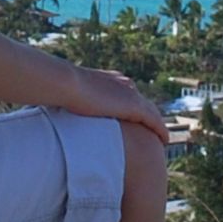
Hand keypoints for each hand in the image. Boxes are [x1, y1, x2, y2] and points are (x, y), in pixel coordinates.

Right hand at [50, 65, 170, 146]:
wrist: (66, 84)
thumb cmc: (60, 90)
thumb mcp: (67, 96)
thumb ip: (70, 103)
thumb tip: (58, 110)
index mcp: (111, 81)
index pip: (127, 95)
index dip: (132, 109)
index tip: (135, 120)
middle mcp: (124, 85)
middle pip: (142, 103)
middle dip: (149, 117)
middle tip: (154, 131)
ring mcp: (130, 95)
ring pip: (151, 112)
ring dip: (158, 125)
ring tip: (162, 138)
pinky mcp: (134, 106)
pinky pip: (153, 120)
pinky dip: (160, 130)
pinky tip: (165, 140)